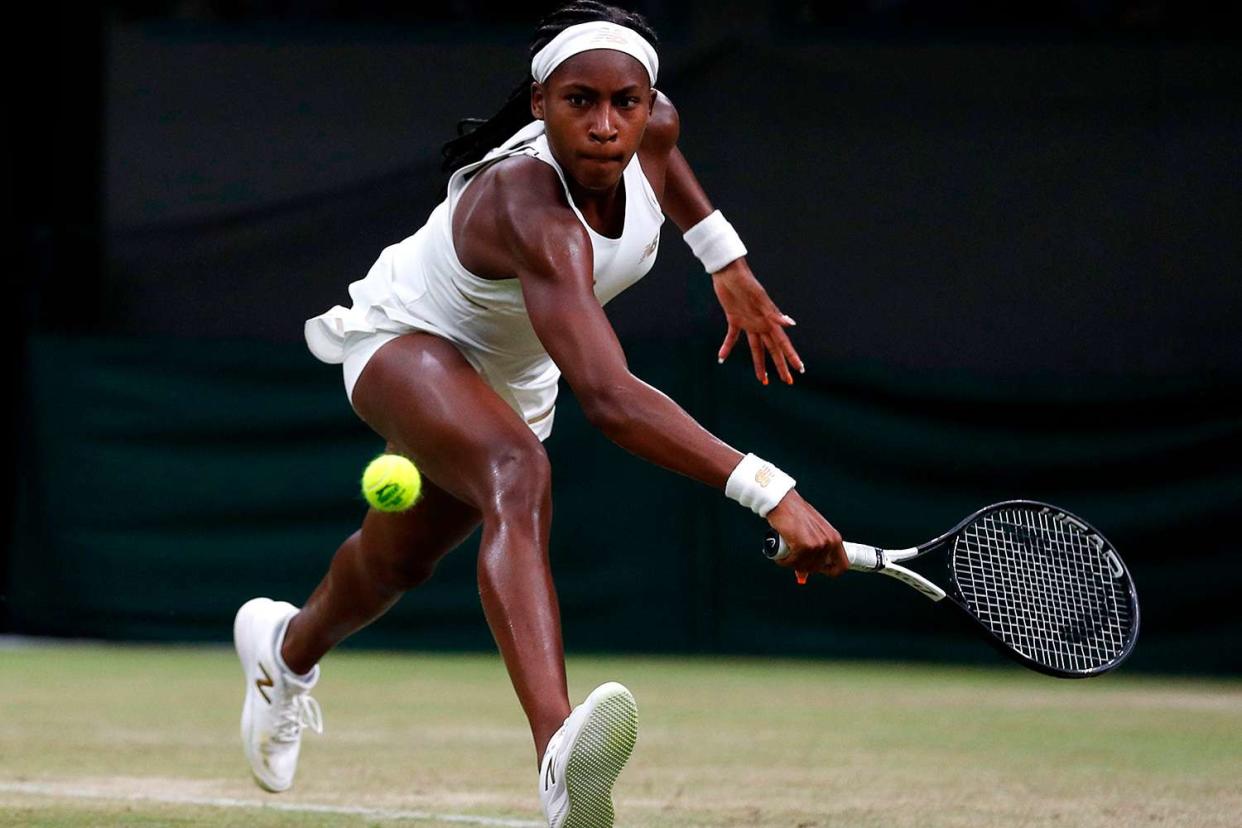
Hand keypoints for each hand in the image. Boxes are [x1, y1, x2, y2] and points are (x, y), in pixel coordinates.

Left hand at [711, 259, 804, 384]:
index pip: (783, 343)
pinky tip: (721, 359)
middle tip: (788, 382)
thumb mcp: (760, 298)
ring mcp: (748, 322)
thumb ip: (774, 313)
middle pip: (772, 349)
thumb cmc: (746, 282)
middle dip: (780, 366)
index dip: (791, 357)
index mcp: (769, 320)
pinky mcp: (734, 318)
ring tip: (762, 381)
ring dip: (759, 364)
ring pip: (756, 348)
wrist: (728, 271)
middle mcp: (761, 324)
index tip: (799, 370)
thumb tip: (791, 324)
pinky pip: (732, 337)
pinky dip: (727, 347)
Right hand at [765, 489, 847, 580]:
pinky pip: (792, 563)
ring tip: (786, 554)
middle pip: (818, 569)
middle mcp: (828, 542)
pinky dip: (784, 561)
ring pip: (804, 567)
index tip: (819, 570)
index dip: (830, 571)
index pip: (842, 566)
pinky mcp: (803, 546)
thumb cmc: (796, 514)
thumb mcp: (813, 531)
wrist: (783, 503)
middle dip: (804, 567)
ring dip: (792, 563)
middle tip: (794, 559)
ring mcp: (817, 545)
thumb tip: (805, 572)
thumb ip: (815, 550)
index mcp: (834, 538)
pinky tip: (780, 555)